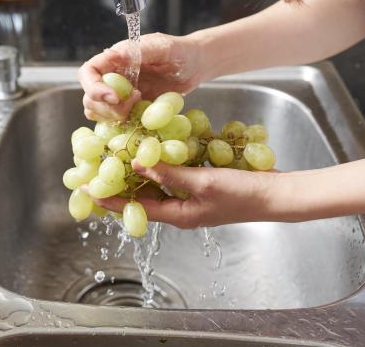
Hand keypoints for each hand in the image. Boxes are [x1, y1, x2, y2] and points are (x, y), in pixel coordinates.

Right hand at [78, 33, 205, 120]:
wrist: (194, 66)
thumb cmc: (180, 52)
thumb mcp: (164, 47)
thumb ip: (142, 50)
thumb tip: (118, 54)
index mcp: (114, 59)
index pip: (88, 72)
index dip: (94, 87)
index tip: (115, 98)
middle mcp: (111, 77)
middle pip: (89, 97)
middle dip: (108, 107)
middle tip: (136, 100)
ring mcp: (118, 95)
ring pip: (97, 111)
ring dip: (113, 116)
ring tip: (140, 104)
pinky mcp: (128, 109)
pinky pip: (113, 121)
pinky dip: (122, 123)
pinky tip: (142, 115)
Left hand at [95, 160, 281, 227]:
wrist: (277, 193)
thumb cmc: (243, 193)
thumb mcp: (203, 182)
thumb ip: (170, 173)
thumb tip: (137, 165)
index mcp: (178, 215)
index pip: (136, 210)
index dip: (110, 200)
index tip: (87, 191)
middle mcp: (181, 209)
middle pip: (143, 197)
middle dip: (121, 184)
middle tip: (98, 169)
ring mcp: (192, 197)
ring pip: (158, 185)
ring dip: (140, 172)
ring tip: (118, 157)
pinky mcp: (202, 184)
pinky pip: (175, 175)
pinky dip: (163, 163)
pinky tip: (154, 148)